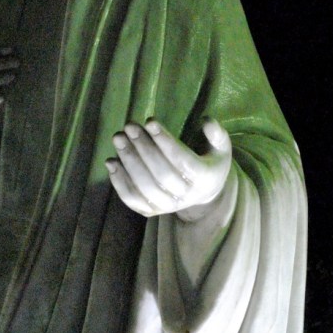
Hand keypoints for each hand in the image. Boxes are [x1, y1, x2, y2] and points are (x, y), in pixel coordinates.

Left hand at [105, 118, 231, 220]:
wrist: (202, 194)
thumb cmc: (208, 162)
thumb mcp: (221, 148)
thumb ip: (217, 133)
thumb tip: (206, 121)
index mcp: (205, 179)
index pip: (183, 161)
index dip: (165, 141)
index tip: (150, 121)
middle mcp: (187, 197)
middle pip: (161, 174)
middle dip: (143, 148)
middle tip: (129, 126)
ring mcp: (168, 206)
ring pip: (145, 188)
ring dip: (128, 162)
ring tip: (118, 139)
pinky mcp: (151, 211)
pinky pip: (132, 200)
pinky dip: (119, 182)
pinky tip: (111, 162)